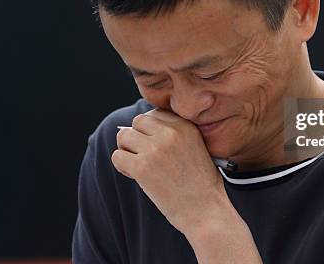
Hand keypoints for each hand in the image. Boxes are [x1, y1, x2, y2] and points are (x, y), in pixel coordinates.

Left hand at [112, 109, 229, 235]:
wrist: (205, 210)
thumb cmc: (202, 184)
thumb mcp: (198, 147)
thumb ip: (176, 134)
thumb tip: (143, 129)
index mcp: (185, 126)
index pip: (155, 114)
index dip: (150, 130)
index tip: (154, 144)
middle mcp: (170, 133)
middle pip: (138, 121)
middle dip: (137, 136)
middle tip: (143, 154)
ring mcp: (155, 149)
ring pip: (123, 136)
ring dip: (126, 150)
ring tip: (138, 165)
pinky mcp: (142, 167)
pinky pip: (117, 156)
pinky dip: (122, 166)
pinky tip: (135, 176)